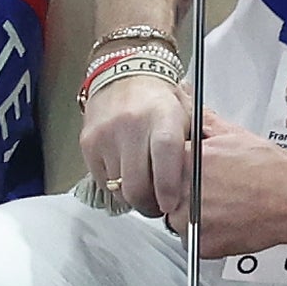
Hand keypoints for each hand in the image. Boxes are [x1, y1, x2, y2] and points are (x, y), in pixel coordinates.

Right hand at [78, 72, 192, 219]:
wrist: (125, 77)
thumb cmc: (161, 101)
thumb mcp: (187, 116)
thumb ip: (192, 149)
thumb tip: (198, 186)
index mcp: (162, 116)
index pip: (164, 156)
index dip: (167, 186)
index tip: (171, 204)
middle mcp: (131, 125)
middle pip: (137, 181)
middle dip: (150, 204)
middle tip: (159, 208)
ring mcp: (106, 135)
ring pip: (119, 186)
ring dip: (134, 198)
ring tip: (147, 194)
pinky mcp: (88, 144)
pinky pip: (103, 180)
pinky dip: (117, 188)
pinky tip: (129, 180)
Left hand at [178, 109, 286, 257]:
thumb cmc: (272, 169)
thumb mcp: (234, 134)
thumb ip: (201, 118)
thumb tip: (183, 96)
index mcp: (185, 161)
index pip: (161, 165)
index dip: (181, 167)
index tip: (197, 170)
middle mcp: (182, 191)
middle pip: (166, 192)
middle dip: (185, 190)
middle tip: (215, 188)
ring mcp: (190, 220)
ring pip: (177, 218)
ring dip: (193, 214)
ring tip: (223, 204)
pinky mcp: (201, 243)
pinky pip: (191, 239)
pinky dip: (205, 234)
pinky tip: (227, 220)